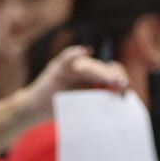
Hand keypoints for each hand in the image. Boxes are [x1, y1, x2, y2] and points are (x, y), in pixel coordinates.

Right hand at [6, 45, 132, 131]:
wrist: (34, 110)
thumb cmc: (59, 108)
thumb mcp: (82, 106)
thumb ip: (97, 99)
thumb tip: (118, 98)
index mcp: (91, 78)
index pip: (110, 72)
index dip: (119, 78)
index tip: (125, 90)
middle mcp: (82, 69)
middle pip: (102, 67)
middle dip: (112, 76)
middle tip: (121, 84)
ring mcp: (69, 66)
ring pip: (88, 64)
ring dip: (100, 71)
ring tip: (112, 79)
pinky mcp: (56, 67)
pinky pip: (68, 56)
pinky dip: (77, 52)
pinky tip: (87, 51)